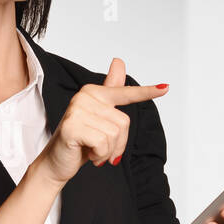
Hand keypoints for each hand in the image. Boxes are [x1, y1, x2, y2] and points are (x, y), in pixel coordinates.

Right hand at [36, 57, 168, 184]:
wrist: (56, 161)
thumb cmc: (81, 140)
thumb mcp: (100, 117)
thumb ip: (111, 91)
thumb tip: (118, 62)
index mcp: (94, 92)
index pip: (125, 93)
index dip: (147, 93)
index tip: (166, 88)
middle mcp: (85, 96)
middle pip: (124, 123)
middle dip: (117, 143)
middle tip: (99, 147)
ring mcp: (78, 110)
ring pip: (115, 135)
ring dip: (107, 151)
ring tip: (91, 150)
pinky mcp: (73, 126)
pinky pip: (103, 144)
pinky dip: (99, 156)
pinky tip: (87, 153)